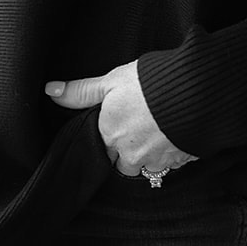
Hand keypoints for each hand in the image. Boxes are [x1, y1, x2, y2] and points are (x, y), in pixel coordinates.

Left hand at [45, 60, 196, 176]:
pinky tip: (176, 132)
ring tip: (160, 128)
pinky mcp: (181, 161)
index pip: (102, 148)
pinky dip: (172, 151)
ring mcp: (157, 161)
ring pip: (148, 165)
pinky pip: (172, 163)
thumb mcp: (112, 80)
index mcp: (110, 135)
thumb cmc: (151, 82)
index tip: (119, 123)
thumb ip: (82, 91)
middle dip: (129, 150)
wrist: (196, 91)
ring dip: (151, 152)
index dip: (110, 136)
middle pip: (124, 163)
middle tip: (141, 125)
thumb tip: (50, 91)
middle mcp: (130, 155)